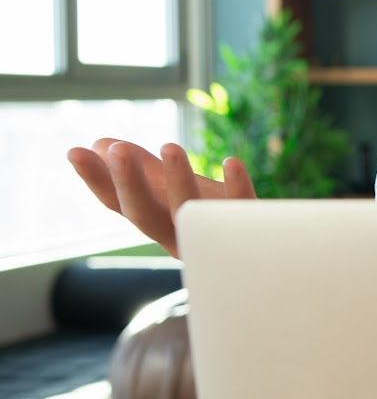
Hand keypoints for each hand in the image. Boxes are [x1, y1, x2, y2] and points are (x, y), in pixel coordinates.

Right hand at [66, 138, 256, 258]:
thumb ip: (146, 172)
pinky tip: (230, 161)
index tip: (73, 151)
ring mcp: (217, 242)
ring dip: (178, 182)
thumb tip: (102, 143)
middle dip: (130, 184)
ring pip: (191, 218)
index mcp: (161, 228)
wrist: (280, 255)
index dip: (97, 181)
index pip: (121, 205)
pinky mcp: (253, 237)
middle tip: (118, 149)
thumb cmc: (225, 221)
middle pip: (147, 218)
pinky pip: (243, 214)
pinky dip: (236, 189)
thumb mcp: (182, 193)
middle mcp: (183, 240)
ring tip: (170, 146)